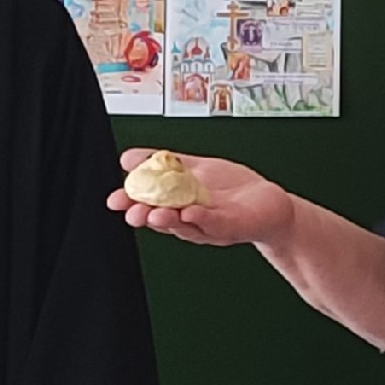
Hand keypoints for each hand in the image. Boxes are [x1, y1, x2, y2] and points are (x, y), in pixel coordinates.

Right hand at [110, 150, 293, 248]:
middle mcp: (191, 220)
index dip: (131, 204)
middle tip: (130, 210)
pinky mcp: (233, 225)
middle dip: (144, 215)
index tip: (115, 201)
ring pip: (186, 225)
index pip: (150, 205)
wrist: (270, 205)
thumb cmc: (233, 191)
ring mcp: (211, 225)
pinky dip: (202, 219)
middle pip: (163, 219)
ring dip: (169, 220)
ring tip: (154, 213)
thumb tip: (128, 158)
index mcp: (178, 205)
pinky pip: (215, 224)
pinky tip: (190, 211)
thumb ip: (164, 163)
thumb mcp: (194, 170)